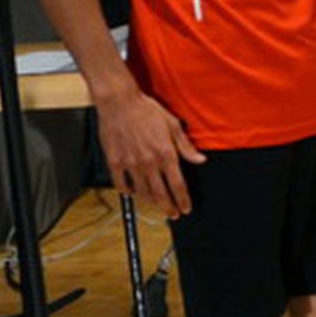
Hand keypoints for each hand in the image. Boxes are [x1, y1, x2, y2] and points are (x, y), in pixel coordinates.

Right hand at [92, 85, 204, 217]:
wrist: (119, 102)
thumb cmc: (146, 110)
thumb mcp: (173, 125)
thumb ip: (186, 146)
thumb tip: (200, 160)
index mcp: (166, 154)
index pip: (178, 185)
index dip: (183, 200)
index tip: (186, 209)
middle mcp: (149, 162)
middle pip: (161, 193)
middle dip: (168, 207)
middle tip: (172, 214)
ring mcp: (131, 163)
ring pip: (142, 191)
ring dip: (150, 201)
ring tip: (156, 204)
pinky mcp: (115, 161)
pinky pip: (121, 183)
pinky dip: (127, 191)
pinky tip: (131, 192)